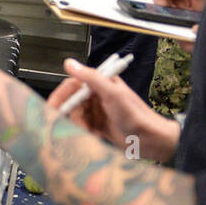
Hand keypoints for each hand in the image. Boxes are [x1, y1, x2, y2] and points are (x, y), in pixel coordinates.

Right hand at [46, 58, 179, 162]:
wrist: (151, 141)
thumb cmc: (136, 115)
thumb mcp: (113, 93)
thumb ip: (91, 78)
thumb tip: (69, 63)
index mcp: (100, 85)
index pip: (72, 85)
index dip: (62, 96)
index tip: (54, 107)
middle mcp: (97, 97)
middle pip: (71, 102)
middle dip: (69, 114)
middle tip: (68, 124)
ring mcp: (97, 112)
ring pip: (75, 117)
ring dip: (78, 126)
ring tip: (88, 132)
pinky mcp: (99, 127)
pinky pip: (82, 129)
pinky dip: (83, 133)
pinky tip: (93, 137)